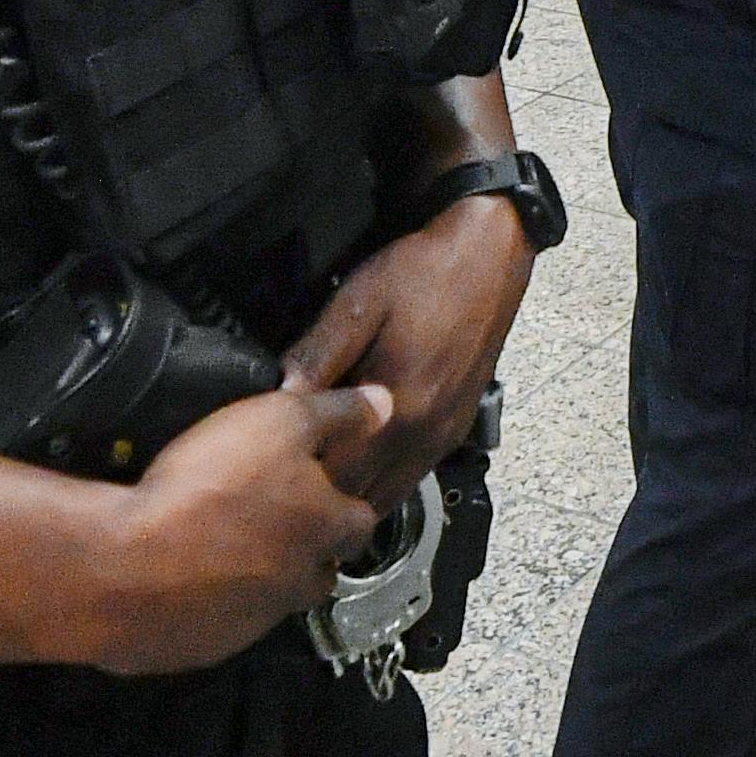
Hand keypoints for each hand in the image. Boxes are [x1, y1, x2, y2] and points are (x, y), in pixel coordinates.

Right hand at [98, 381, 391, 672]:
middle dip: (307, 550)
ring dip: (259, 579)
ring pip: (272, 601)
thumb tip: (385, 403)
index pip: (361, 522)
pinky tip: (180, 577)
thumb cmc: (210, 486)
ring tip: (224, 547)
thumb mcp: (278, 422)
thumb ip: (335, 414)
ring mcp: (252, 622)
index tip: (326, 492)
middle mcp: (297, 583)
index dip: (345, 504)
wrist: (127, 569)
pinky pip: (218, 624)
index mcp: (323, 529)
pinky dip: (209, 604)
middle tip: (273, 521)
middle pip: (321, 572)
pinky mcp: (205, 646)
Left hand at [282, 195, 535, 508]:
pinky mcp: (455, 428)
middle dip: (318, 500)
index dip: (295, 478)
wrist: (490, 256)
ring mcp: (444, 434)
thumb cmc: (426, 272)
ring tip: (312, 481)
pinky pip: (411, 479)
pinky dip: (379, 483)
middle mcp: (426, 430)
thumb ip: (319, 353)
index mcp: (400, 403)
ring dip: (350, 497)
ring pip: (387, 496)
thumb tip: (281, 394)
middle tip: (280, 480)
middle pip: (360, 497)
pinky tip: (355, 463)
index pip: (335, 473)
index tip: (266, 466)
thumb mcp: (359, 301)